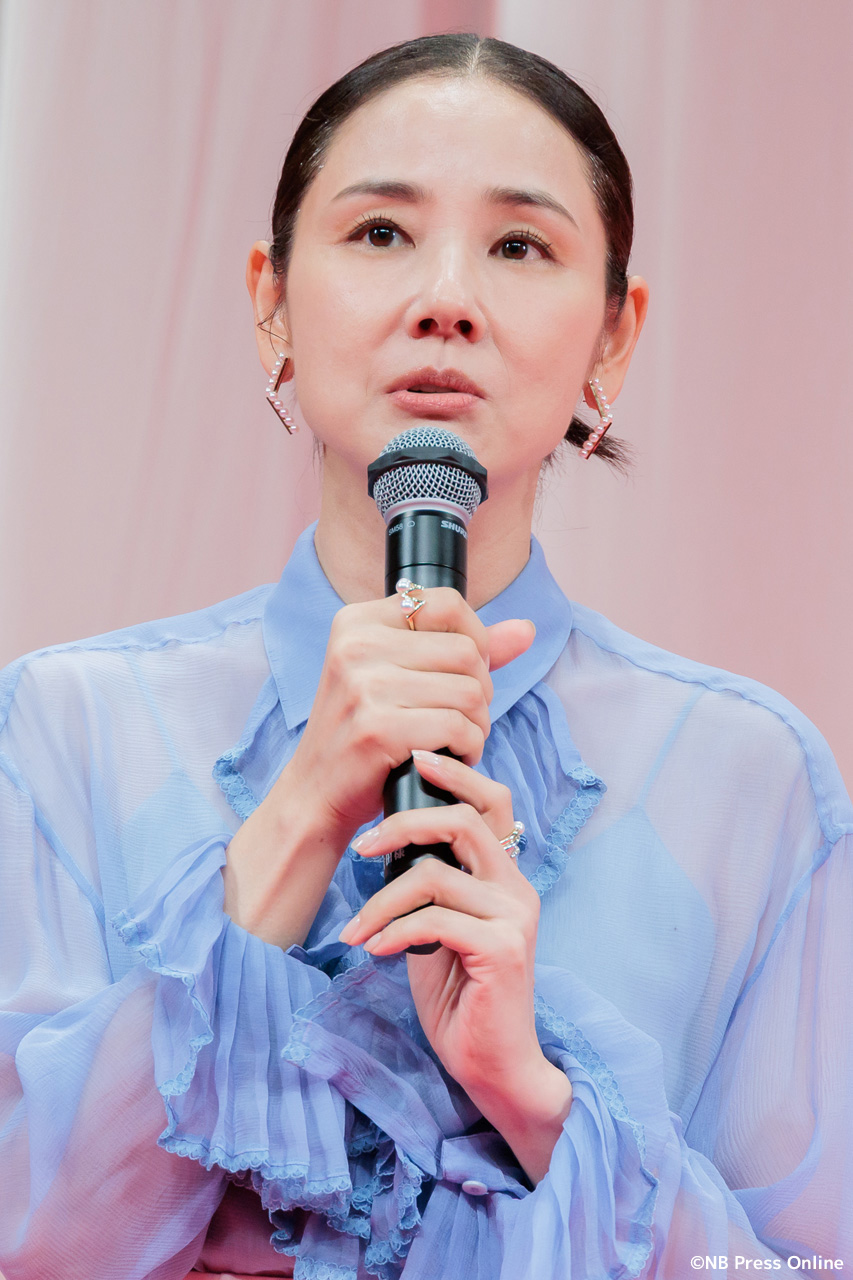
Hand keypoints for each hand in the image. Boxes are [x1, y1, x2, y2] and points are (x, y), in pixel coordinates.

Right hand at [277, 587, 534, 837]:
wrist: (315, 793)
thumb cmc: (366, 733)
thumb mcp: (403, 678)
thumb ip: (464, 649)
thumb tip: (526, 630)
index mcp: (358, 621)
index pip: (446, 603)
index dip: (475, 637)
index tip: (467, 672)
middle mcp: (356, 645)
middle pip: (466, 650)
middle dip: (480, 690)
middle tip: (462, 718)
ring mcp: (363, 685)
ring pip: (469, 690)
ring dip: (477, 723)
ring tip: (456, 740)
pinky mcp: (376, 727)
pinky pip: (457, 726)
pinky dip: (468, 747)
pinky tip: (450, 756)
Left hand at [338, 751, 571, 1181]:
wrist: (494, 1065)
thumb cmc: (461, 996)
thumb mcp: (438, 928)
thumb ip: (429, 885)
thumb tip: (388, 844)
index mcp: (505, 876)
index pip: (491, 801)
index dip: (455, 774)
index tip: (412, 762)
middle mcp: (517, 887)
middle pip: (468, 818)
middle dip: (406, 822)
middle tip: (362, 847)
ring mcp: (515, 917)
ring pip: (437, 874)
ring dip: (382, 899)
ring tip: (356, 927)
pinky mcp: (503, 949)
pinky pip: (435, 919)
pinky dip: (394, 931)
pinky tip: (375, 949)